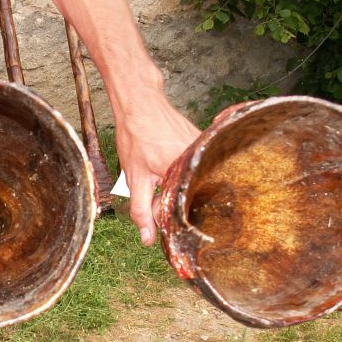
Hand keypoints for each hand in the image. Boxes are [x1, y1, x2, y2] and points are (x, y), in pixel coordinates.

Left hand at [114, 89, 200, 245]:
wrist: (140, 102)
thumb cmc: (136, 136)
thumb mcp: (135, 179)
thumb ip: (141, 211)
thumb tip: (148, 239)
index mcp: (186, 172)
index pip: (185, 210)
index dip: (172, 219)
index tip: (162, 220)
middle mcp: (201, 160)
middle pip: (194, 196)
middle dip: (177, 202)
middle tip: (160, 193)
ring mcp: (205, 149)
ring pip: (195, 181)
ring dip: (180, 185)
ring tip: (161, 174)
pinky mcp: (204, 142)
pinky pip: (198, 166)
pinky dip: (185, 171)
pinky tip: (169, 164)